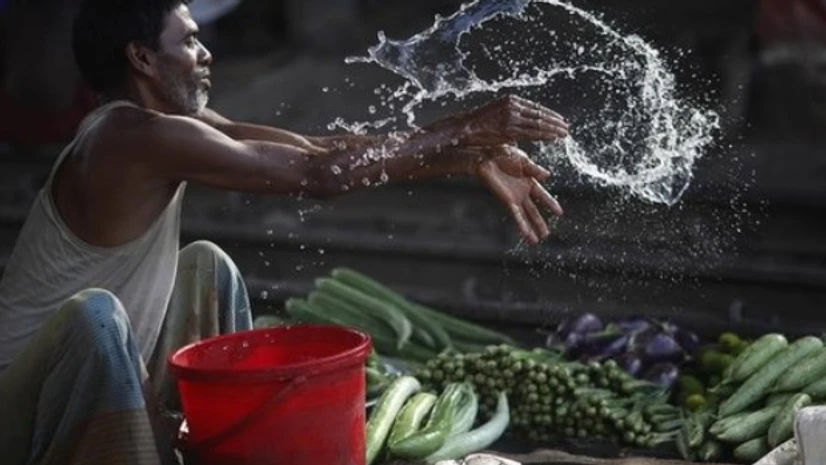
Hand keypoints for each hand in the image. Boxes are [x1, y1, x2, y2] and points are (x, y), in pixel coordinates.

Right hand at [429, 94, 568, 146]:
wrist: (465, 127)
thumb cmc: (480, 125)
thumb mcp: (499, 115)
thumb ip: (513, 119)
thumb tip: (525, 128)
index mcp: (512, 100)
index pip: (536, 107)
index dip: (550, 114)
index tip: (560, 119)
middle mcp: (513, 106)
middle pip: (540, 114)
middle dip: (555, 121)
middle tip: (566, 127)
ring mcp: (512, 117)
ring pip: (538, 123)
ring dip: (553, 129)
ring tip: (564, 133)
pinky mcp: (509, 129)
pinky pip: (531, 132)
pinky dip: (544, 135)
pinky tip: (553, 137)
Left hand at [475, 145, 563, 243]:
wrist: (487, 156)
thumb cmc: (502, 154)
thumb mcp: (523, 160)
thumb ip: (535, 169)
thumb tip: (548, 175)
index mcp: (528, 181)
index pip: (542, 196)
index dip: (551, 203)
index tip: (560, 213)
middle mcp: (521, 192)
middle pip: (533, 211)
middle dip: (539, 223)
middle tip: (546, 234)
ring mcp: (514, 198)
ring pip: (525, 216)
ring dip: (530, 228)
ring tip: (536, 240)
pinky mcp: (506, 201)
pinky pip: (516, 215)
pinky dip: (521, 224)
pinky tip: (526, 233)